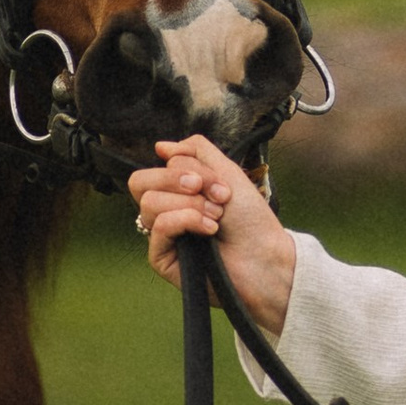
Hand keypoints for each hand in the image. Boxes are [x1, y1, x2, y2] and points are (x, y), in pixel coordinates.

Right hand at [127, 136, 298, 336]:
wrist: (265, 256)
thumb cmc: (251, 220)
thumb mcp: (226, 171)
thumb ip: (195, 151)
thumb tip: (161, 147)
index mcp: (178, 191)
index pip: (158, 167)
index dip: (186, 168)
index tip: (218, 182)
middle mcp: (166, 211)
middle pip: (140, 182)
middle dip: (178, 180)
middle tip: (212, 194)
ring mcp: (162, 235)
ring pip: (149, 203)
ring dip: (191, 205)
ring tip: (217, 218)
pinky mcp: (161, 258)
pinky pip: (159, 226)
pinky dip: (186, 221)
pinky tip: (210, 231)